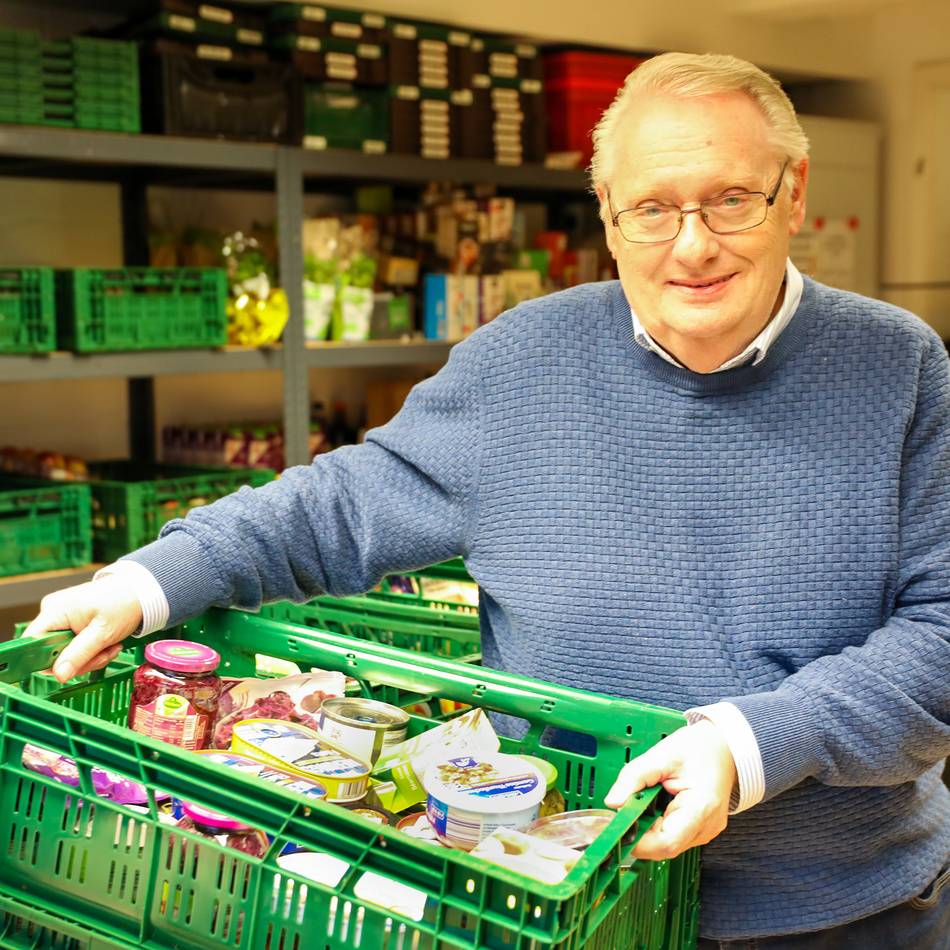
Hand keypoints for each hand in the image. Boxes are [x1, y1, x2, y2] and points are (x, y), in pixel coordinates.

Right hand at [22, 576, 142, 681]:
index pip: (32, 642)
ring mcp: (63, 619)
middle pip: (52, 652)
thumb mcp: (103, 633)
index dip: (45, 660)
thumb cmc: (124, 603)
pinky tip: (108, 644)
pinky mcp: (73, 624)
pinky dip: (93, 650)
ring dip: (91, 657)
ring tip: (110, 646)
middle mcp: (53, 613)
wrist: (140, 591)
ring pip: (66, 653)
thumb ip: (79, 654)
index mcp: (54, 611)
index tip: (66, 669)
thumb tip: (58, 675)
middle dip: (80, 660)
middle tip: (103, 655)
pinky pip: (75, 646)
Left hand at [606, 720, 736, 859]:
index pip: (667, 841)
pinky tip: (654, 806)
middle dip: (638, 833)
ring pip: (667, 845)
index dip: (638, 840)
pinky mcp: (700, 831)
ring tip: (643, 802)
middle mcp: (707, 827)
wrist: (723, 748)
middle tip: (622, 810)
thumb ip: (635, 777)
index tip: (617, 826)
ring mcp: (705, 832)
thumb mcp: (662, 754)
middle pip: (665, 847)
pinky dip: (657, 826)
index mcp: (701, 807)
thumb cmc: (699, 748)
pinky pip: (673, 837)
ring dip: (647, 830)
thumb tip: (612, 802)